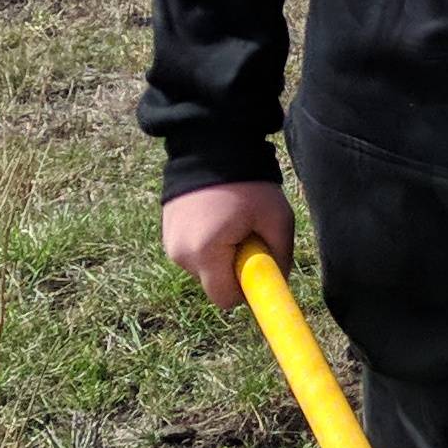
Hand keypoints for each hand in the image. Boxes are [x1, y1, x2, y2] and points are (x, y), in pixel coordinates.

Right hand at [161, 181, 291, 306]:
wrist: (210, 148)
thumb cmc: (248, 184)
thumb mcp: (277, 218)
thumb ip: (280, 256)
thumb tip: (277, 281)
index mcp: (205, 253)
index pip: (226, 298)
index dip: (245, 289)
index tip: (258, 270)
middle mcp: (181, 254)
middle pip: (215, 283)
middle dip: (234, 269)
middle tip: (247, 236)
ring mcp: (170, 244)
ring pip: (205, 269)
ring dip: (221, 255)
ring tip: (231, 221)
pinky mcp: (167, 234)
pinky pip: (194, 253)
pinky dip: (208, 244)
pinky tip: (216, 217)